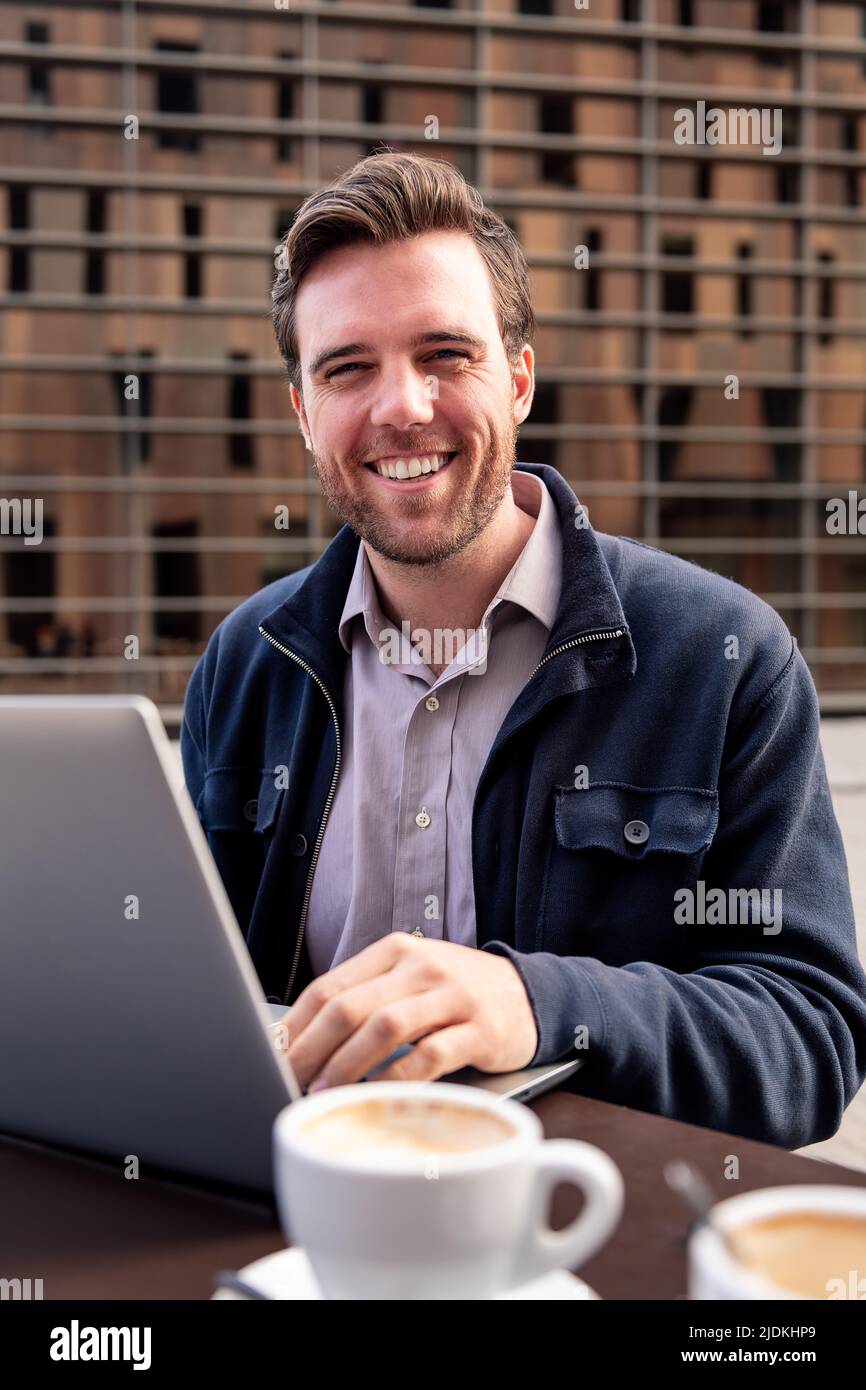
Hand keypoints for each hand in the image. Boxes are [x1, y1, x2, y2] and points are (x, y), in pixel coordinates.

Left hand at [283, 934, 537, 1089]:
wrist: (529, 994)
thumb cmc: (454, 994)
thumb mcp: (410, 979)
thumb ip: (365, 998)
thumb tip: (301, 1042)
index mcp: (394, 951)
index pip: (330, 985)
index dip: (296, 1025)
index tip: (272, 1056)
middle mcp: (420, 967)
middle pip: (351, 1007)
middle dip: (312, 1049)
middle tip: (288, 1082)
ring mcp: (452, 996)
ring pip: (385, 1028)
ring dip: (347, 1065)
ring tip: (324, 1092)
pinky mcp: (479, 1029)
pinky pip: (429, 1056)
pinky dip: (396, 1078)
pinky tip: (376, 1095)